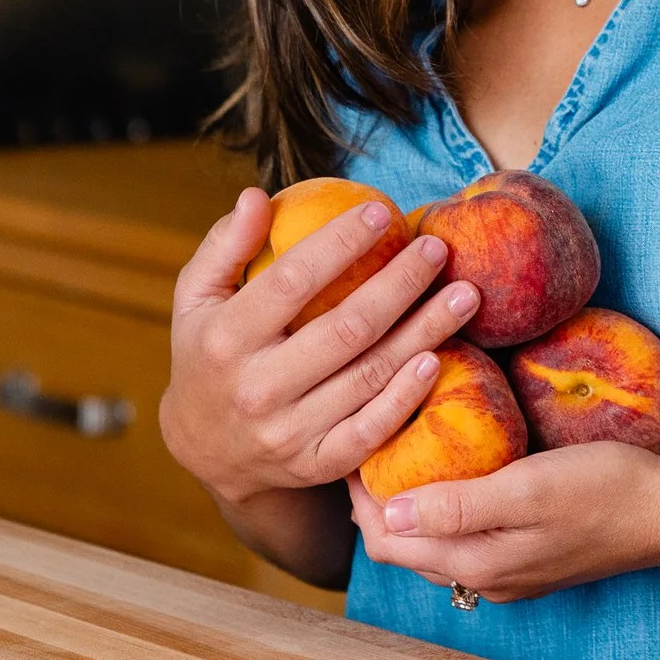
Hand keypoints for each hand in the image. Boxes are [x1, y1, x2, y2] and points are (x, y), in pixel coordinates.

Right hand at [160, 188, 482, 508]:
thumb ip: (224, 245)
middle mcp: (258, 388)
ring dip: (425, 333)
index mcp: (226, 338)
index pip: (292, 281)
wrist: (205, 449)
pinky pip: (371, 432)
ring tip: (464, 295)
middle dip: (401, 284)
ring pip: (369, 377)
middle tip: (436, 248)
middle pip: (346, 329)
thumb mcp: (195, 298)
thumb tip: (258, 196)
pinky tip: (437, 359)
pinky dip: (406, 398)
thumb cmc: (208, 352)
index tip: (382, 212)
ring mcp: (289, 432)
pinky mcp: (316, 463)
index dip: (340, 243)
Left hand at [347, 443, 659, 603]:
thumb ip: (458, 507)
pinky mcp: (525, 552)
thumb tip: (388, 516)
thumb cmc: (604, 489)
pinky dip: (440, 502)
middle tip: (365, 433)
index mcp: (476, 563)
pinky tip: (448, 463)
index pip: (386, 540)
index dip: (357, 494)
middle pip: (402, 543)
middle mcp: (483, 576)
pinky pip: (463, 533)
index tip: (349, 438)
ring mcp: (506, 568)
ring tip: (397, 442)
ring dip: (406, 500)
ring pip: (431, 539)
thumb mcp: (528, 489)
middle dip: (374, 496)